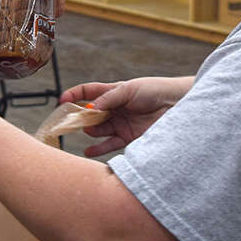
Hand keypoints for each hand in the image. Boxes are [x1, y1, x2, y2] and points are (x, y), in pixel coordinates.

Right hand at [59, 76, 193, 156]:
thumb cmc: (155, 91)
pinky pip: (109, 144)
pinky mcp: (128, 138)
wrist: (178, 105)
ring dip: (90, 130)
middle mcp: (113, 109)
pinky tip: (88, 151)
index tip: (62, 102)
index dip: (73, 95)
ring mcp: (120, 123)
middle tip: (71, 121)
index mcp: (112, 92)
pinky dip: (98, 148)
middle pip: (89, 113)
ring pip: (97, 129)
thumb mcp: (128, 89)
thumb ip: (108, 99)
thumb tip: (89, 109)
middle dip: (79, 117)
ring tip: (90, 130)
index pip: (87, 92)